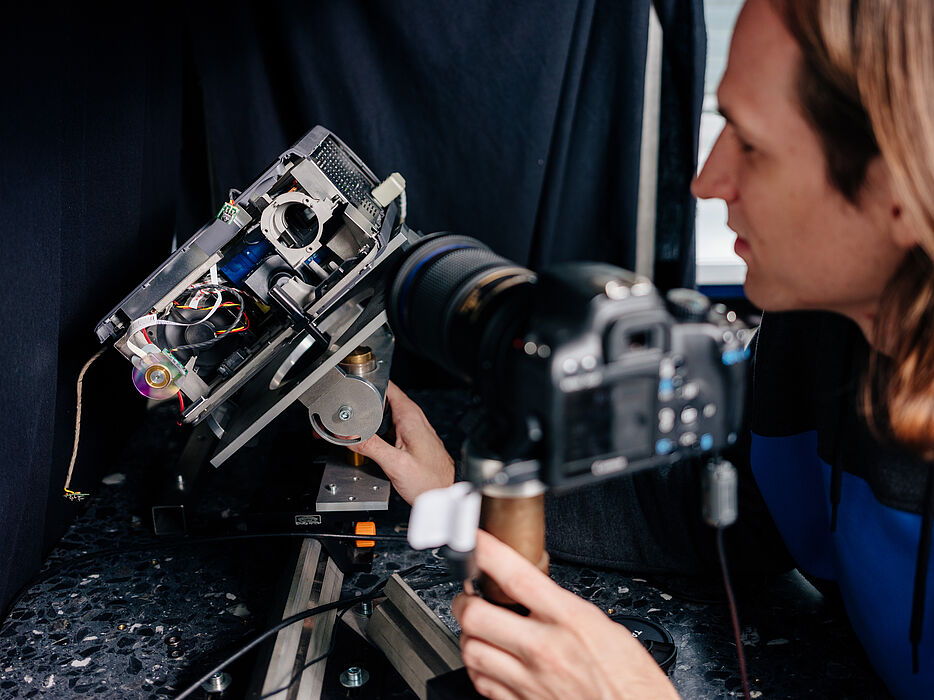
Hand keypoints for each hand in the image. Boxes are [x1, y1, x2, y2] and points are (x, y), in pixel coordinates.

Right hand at [348, 381, 454, 504]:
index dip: (368, 384)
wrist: (444, 495)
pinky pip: (390, 427)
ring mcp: (413, 429)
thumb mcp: (395, 464)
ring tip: (354, 426)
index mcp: (410, 417)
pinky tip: (370, 440)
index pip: (388, 386)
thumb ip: (371, 447)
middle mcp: (413, 419)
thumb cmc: (430, 481)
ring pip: (385, 414)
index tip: (352, 389)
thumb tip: (349, 435)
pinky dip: (378, 430)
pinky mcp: (410, 440)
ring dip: (370, 418)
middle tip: (347, 412)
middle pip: (383, 400)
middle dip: (365, 403)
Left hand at [453, 531, 679, 699]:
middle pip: (477, 615)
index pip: (517, 576)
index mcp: (570, 621)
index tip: (476, 541)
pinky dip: (478, 668)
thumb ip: (566, 608)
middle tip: (470, 595)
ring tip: (478, 628)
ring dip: (469, 635)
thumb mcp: (606, 627)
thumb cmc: (631, 681)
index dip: (488, 552)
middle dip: (466, 601)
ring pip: (471, 650)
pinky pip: (481, 683)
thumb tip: (536, 591)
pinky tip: (490, 660)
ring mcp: (530, 680)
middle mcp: (545, 650)